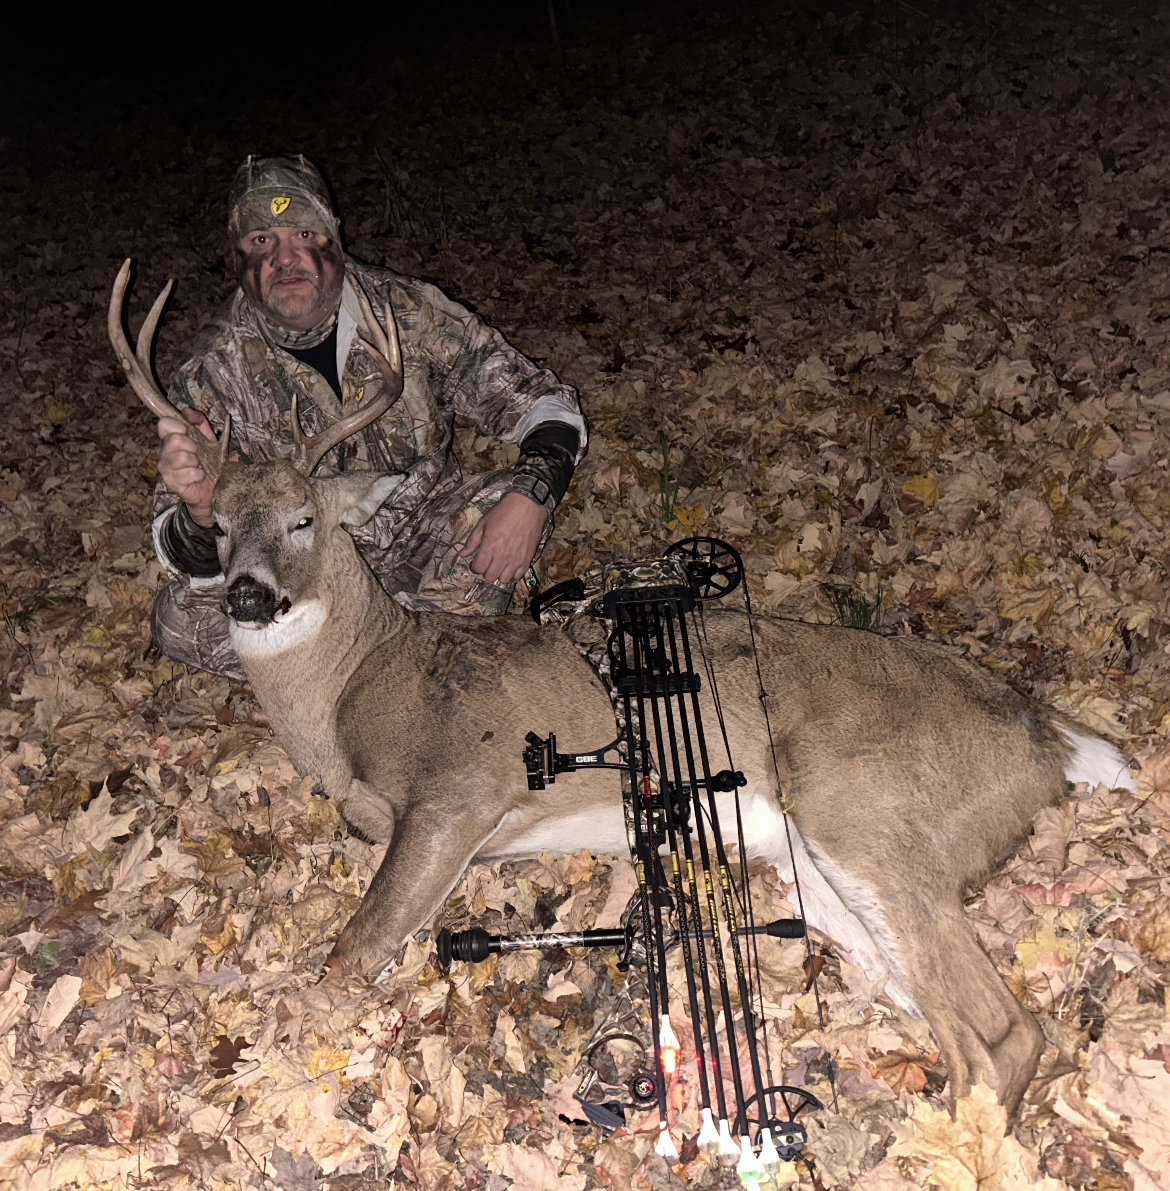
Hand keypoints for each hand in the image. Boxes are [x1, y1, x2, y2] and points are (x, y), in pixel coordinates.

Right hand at [157, 408, 216, 526]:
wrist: (211, 488)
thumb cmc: (208, 461)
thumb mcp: (207, 438)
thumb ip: (199, 421)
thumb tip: (186, 410)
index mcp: (169, 438)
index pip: (164, 423)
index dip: (178, 425)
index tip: (189, 432)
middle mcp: (163, 452)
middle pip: (174, 440)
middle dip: (192, 445)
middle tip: (197, 453)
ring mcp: (165, 468)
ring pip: (182, 457)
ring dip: (196, 461)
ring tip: (198, 465)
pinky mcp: (171, 482)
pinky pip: (189, 473)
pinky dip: (199, 474)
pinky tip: (198, 476)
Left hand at [459, 492, 546, 586]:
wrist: (527, 506)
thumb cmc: (503, 512)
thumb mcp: (483, 523)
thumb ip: (472, 541)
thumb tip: (462, 554)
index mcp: (490, 546)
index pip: (478, 568)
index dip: (474, 567)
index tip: (476, 563)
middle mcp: (503, 556)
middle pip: (490, 577)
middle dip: (485, 571)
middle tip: (487, 563)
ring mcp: (516, 559)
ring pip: (504, 580)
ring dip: (499, 574)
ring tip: (499, 565)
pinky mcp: (527, 559)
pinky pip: (518, 576)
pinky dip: (512, 573)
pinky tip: (510, 565)